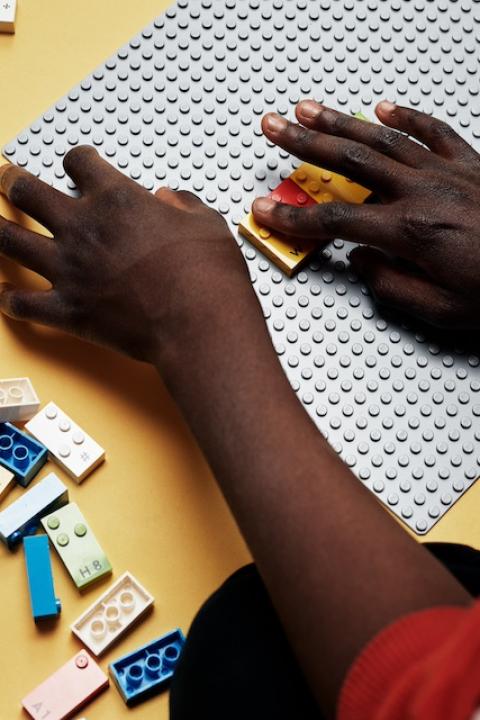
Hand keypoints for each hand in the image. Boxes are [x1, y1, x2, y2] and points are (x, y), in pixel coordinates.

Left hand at [0, 147, 246, 361]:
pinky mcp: (68, 310)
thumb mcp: (206, 222)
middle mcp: (82, 228)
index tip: (79, 165)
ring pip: (9, 240)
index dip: (78, 160)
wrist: (200, 322)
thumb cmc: (208, 273)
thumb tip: (168, 199)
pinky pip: (22, 304)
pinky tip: (5, 297)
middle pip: (26, 191)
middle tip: (8, 180)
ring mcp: (68, 269)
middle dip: (12, 181)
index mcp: (115, 199)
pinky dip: (10, 301)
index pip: (80, 163)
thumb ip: (182, 204)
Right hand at [253, 100, 479, 329]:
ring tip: (308, 111)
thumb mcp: (440, 310)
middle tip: (273, 129)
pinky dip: (404, 116)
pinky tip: (382, 107)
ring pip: (382, 139)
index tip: (265, 211)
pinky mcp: (470, 164)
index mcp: (411, 232)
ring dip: (339, 123)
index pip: (335, 222)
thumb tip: (361, 263)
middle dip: (303, 145)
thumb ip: (390, 286)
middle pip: (349, 163)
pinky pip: (431, 131)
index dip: (293, 218)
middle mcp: (423, 194)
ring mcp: (446, 173)